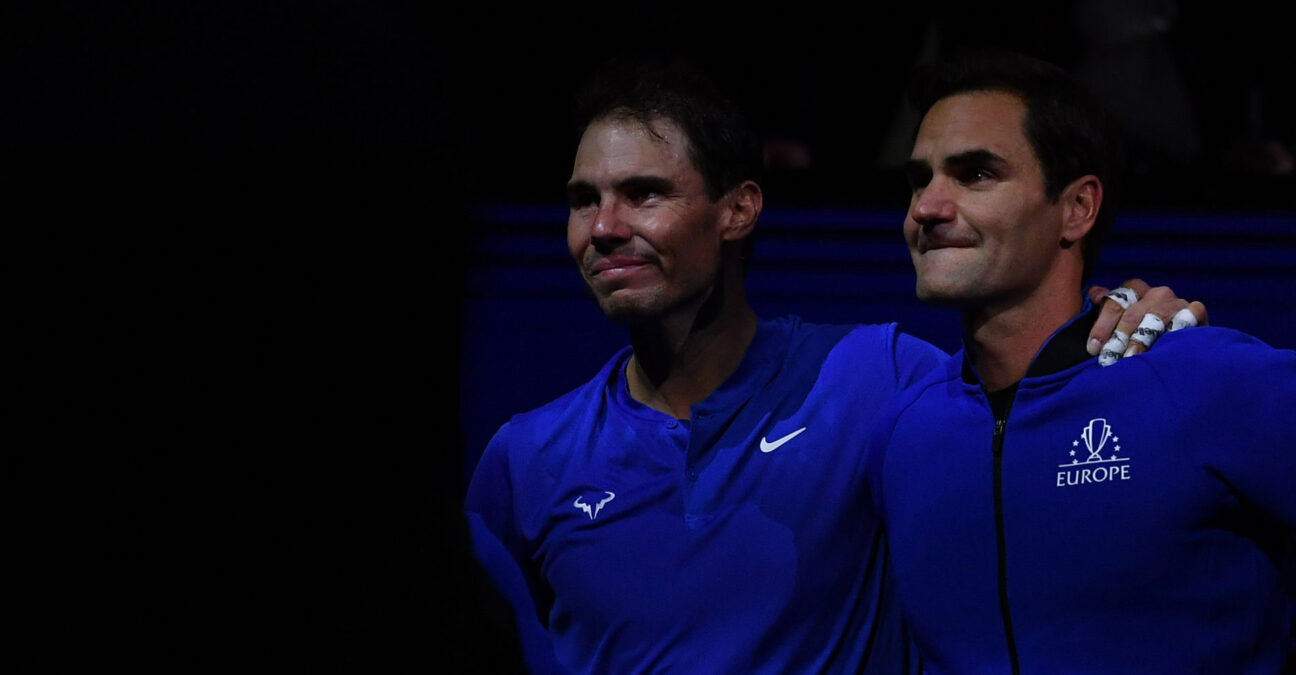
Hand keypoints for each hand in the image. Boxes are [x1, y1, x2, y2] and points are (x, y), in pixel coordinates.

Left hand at [1085, 278, 1208, 365]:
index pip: (1115, 303)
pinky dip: (1175, 330)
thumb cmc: (1143, 333)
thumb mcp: (1121, 320)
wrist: (1182, 345)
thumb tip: (1094, 294)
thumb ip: (1106, 308)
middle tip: (1109, 358)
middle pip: (1133, 313)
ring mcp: (1177, 301)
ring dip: (1141, 339)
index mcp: (1134, 290)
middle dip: (1118, 338)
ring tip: (1131, 357)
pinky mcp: (1197, 311)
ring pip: (1155, 317)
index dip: (1102, 326)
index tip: (1093, 348)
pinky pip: (1186, 318)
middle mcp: (1156, 293)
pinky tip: (1164, 347)